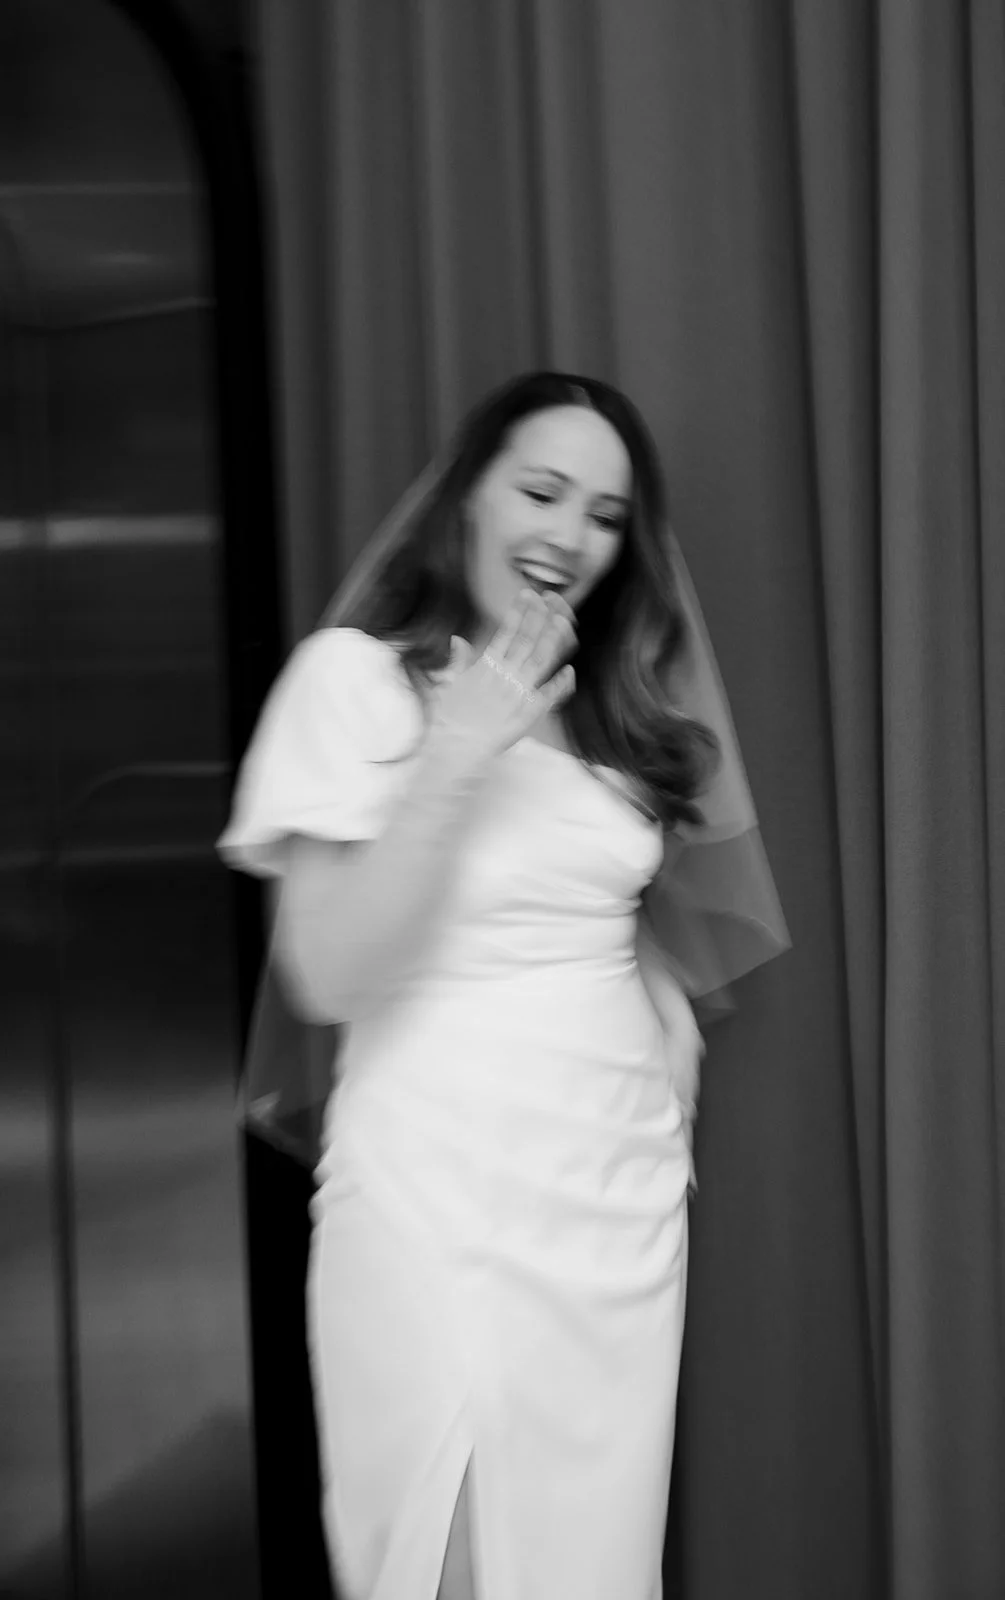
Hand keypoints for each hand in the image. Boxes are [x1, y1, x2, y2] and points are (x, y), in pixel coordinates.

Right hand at [432, 588, 576, 761]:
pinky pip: (548, 696)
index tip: (527, 595)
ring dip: (553, 640)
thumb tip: (458, 639)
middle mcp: (504, 675)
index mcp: (485, 666)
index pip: (506, 632)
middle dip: (540, 618)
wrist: (453, 748)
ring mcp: (517, 693)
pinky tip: (570, 671)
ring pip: (540, 660)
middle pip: (527, 640)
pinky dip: (560, 684)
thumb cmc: (448, 720)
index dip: (519, 612)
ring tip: (563, 622)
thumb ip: (459, 661)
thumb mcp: (449, 685)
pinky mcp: (527, 714)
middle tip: (551, 600)